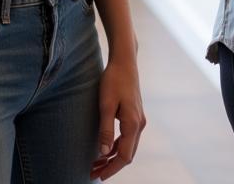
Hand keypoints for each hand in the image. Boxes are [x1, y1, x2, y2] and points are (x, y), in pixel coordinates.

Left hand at [90, 56, 145, 179]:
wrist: (125, 61)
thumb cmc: (114, 80)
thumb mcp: (106, 104)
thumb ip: (105, 129)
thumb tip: (103, 153)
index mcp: (133, 124)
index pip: (124, 155)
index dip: (111, 168)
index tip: (97, 176)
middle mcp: (139, 124)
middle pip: (127, 154)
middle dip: (111, 166)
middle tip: (93, 173)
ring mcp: (139, 119)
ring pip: (128, 146)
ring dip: (113, 157)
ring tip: (96, 164)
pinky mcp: (135, 114)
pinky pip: (127, 137)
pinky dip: (116, 146)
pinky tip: (105, 148)